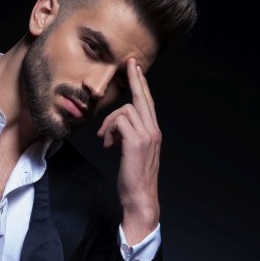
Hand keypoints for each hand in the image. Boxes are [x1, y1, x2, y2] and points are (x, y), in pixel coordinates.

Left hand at [96, 57, 160, 244]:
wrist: (140, 197)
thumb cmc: (134, 178)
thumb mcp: (132, 153)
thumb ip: (129, 136)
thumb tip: (116, 127)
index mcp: (153, 132)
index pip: (147, 102)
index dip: (141, 84)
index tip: (135, 68)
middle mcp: (153, 130)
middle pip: (142, 98)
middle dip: (135, 79)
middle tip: (129, 63)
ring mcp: (147, 135)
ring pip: (125, 111)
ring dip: (109, 123)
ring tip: (106, 139)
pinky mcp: (136, 142)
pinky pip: (119, 122)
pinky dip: (110, 130)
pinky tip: (109, 144)